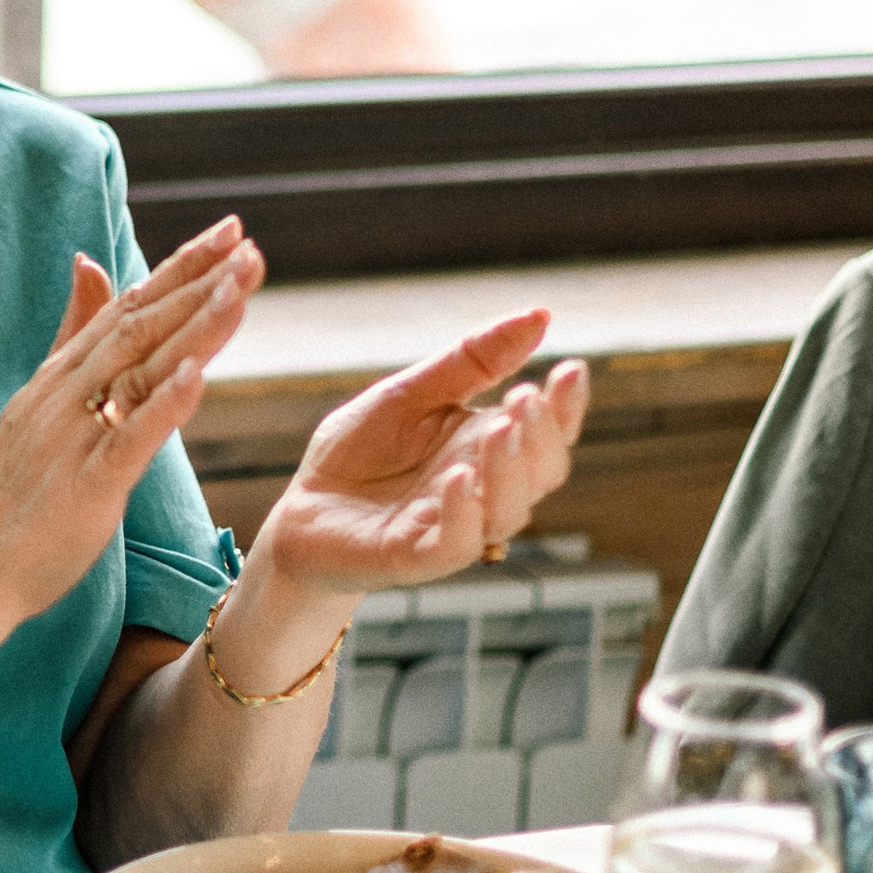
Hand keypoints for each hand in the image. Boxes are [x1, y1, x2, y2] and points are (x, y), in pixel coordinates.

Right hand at [0, 216, 264, 630]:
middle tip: (249, 242)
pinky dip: (163, 404)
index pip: (130, 307)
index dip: (180, 267)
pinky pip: (128, 439)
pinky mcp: (86, 486)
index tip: (229, 231)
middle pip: (141, 325)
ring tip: (240, 284)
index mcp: (62, 377)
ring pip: (141, 368)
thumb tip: (89, 263)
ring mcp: (74, 438)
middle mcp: (67, 395)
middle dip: (198, 281)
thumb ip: (72, 335)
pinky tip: (197, 374)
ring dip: (194, 324)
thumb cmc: (8, 496)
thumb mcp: (40, 401)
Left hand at [265, 311, 587, 592]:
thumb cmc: (362, 451)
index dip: (566, 406)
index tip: (571, 369)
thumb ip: (472, 361)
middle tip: (524, 397)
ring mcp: (454, 526)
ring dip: (509, 470)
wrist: (302, 508)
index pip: (546, 430)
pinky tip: (461, 478)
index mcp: (486, 446)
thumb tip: (540, 315)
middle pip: (541, 472)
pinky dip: (465, 514)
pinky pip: (455, 545)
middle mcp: (484, 490)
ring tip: (500, 427)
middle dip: (541, 435)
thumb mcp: (411, 392)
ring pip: (507, 510)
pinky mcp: (415, 557)